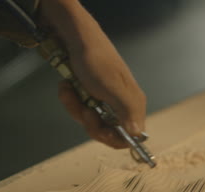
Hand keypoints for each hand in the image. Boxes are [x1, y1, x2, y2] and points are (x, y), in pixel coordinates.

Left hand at [39, 0, 146, 148]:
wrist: (76, 39)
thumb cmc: (96, 61)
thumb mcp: (112, 88)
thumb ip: (127, 111)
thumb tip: (137, 134)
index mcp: (132, 104)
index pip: (129, 137)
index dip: (113, 138)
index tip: (100, 130)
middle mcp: (121, 105)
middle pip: (106, 131)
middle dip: (89, 122)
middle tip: (84, 108)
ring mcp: (105, 100)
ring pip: (89, 120)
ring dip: (76, 107)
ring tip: (71, 90)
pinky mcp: (91, 95)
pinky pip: (79, 108)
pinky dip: (70, 99)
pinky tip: (67, 86)